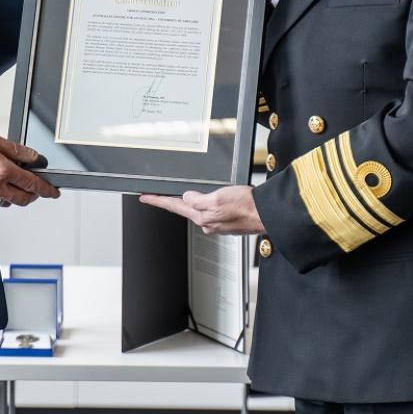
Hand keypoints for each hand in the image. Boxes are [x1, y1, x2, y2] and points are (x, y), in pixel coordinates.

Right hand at [0, 130, 59, 206]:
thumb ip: (16, 149)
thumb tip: (33, 157)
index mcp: (3, 171)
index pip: (33, 183)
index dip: (46, 188)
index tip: (53, 190)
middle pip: (25, 198)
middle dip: (36, 194)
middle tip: (41, 189)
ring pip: (12, 202)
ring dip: (21, 196)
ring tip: (23, 186)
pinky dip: (6, 196)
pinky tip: (4, 186)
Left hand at [139, 185, 264, 234]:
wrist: (267, 214)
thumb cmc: (247, 206)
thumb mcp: (217, 197)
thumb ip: (198, 199)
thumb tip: (187, 197)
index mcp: (202, 217)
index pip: (174, 206)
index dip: (158, 201)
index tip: (145, 197)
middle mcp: (208, 223)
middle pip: (187, 208)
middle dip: (178, 200)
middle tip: (168, 192)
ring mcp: (218, 223)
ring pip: (202, 208)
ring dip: (199, 200)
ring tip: (205, 190)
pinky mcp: (229, 222)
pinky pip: (215, 210)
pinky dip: (214, 202)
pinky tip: (222, 197)